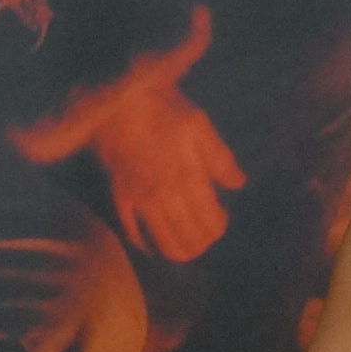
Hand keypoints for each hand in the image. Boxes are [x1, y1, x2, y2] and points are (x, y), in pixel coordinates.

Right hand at [8, 9, 245, 263]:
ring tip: (188, 242)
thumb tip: (238, 184)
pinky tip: (153, 246)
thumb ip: (220, 158)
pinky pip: (134, 233)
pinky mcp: (120, 197)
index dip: (220, 227)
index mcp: (188, 179)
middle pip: (190, 239)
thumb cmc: (159, 106)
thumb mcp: (198, 124)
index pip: (210, 223)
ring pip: (164, 244)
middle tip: (207, 230)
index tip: (222, 216)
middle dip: (203, 241)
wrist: (112, 100)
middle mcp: (164, 197)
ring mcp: (139, 201)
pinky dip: (147, 244)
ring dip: (180, 251)